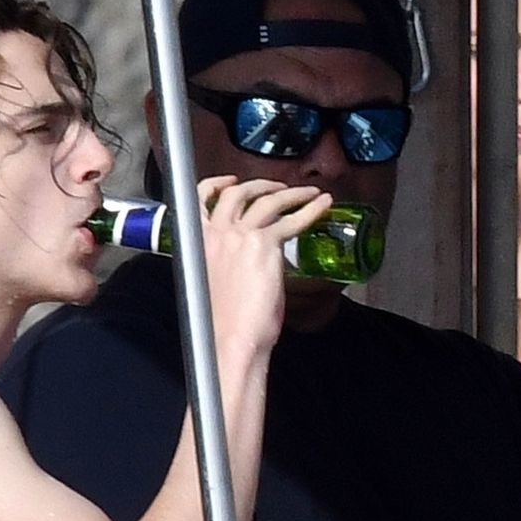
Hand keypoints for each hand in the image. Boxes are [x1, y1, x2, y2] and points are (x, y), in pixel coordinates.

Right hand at [195, 176, 332, 348]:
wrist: (232, 339)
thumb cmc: (223, 325)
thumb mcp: (215, 285)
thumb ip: (226, 263)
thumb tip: (246, 263)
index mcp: (197, 241)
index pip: (201, 199)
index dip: (217, 185)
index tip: (229, 181)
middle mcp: (216, 232)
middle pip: (238, 193)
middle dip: (260, 185)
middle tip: (278, 187)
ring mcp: (239, 235)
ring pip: (267, 200)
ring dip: (290, 193)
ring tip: (307, 192)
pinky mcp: (264, 244)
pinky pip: (292, 220)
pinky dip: (310, 209)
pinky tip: (323, 205)